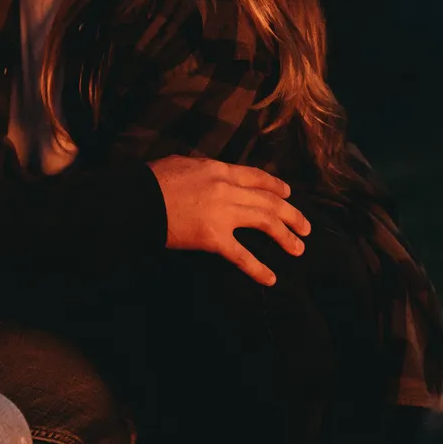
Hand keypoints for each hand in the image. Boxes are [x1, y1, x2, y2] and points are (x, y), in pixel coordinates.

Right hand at [148, 156, 309, 286]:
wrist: (136, 201)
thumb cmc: (153, 181)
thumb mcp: (183, 164)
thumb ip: (204, 169)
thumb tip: (212, 174)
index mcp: (219, 170)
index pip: (256, 177)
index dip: (276, 186)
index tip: (289, 194)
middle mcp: (227, 189)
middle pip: (269, 200)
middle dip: (291, 215)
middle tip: (306, 228)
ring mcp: (222, 213)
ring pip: (265, 222)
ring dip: (285, 236)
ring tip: (299, 249)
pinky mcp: (212, 237)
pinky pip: (241, 255)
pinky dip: (258, 268)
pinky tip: (271, 279)